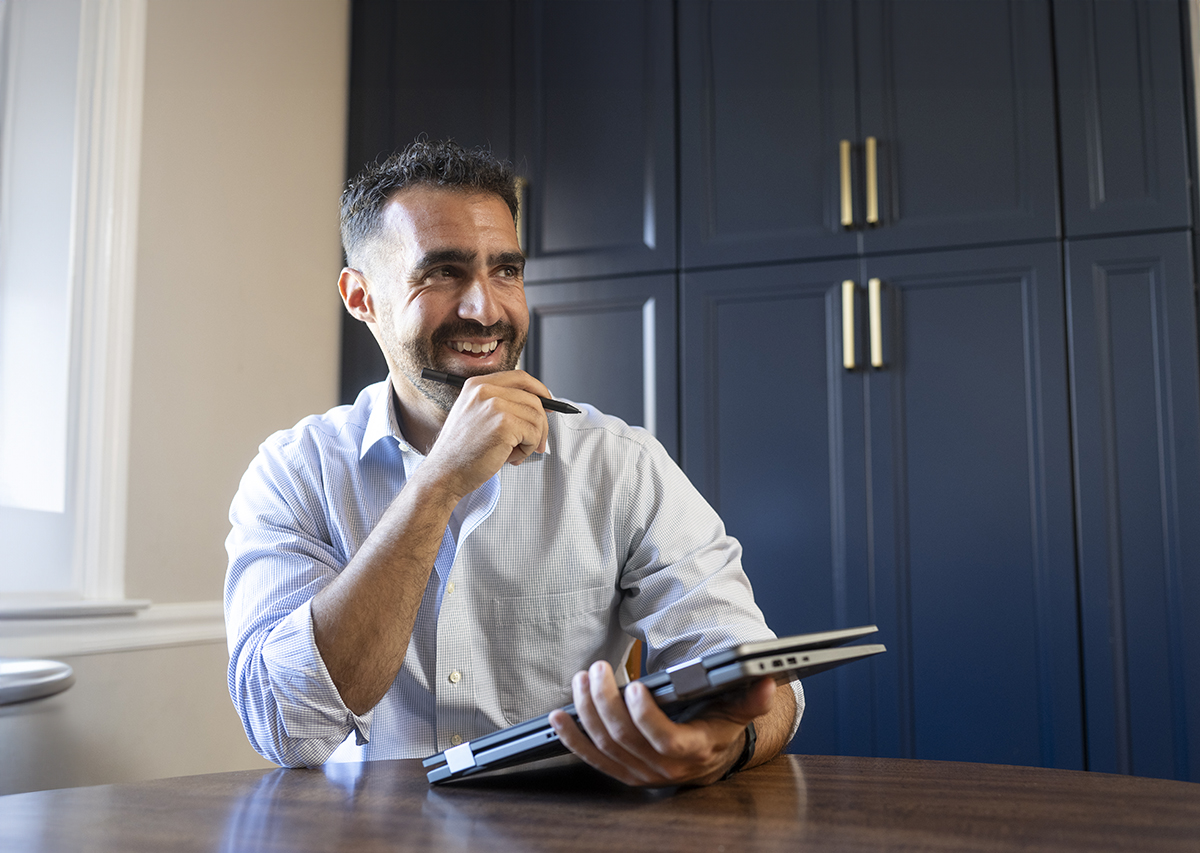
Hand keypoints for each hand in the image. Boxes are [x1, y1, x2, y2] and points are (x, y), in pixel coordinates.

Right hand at [422, 370, 550, 498]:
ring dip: (531, 440)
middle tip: (535, 444)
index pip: (520, 377)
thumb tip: (540, 407)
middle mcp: (485, 390)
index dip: (539, 389)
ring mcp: (494, 405)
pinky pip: (534, 434)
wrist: (445, 473)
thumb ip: (501, 405)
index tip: (548, 404)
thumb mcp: (476, 417)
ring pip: (537, 418)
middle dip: (541, 425)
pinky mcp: (504, 424)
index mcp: (477, 385)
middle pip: (533, 399)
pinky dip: (528, 449)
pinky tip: (510, 457)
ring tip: (512, 453)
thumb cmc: (461, 452)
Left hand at [548, 660, 775, 787]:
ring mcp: (639, 772)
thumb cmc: (718, 728)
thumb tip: (767, 683)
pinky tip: (559, 717)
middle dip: (606, 701)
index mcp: (692, 750)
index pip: (665, 739)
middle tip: (598, 670)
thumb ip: (752, 699)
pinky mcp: (621, 771)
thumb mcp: (738, 711)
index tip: (635, 685)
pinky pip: (592, 757)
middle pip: (626, 737)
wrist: (709, 760)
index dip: (646, 715)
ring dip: (587, 711)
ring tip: (582, 680)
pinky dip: (572, 737)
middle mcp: (663, 767)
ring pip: (605, 745)